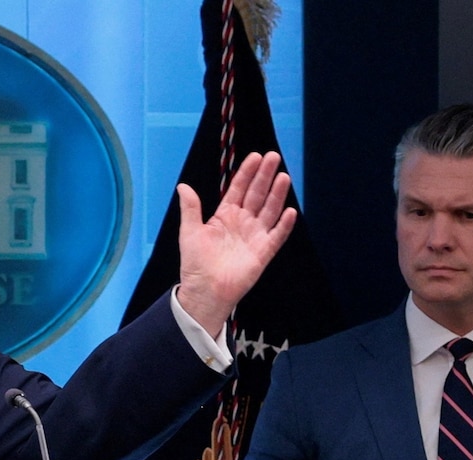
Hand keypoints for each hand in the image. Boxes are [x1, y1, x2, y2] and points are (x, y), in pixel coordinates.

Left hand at [175, 150, 298, 336]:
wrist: (205, 291)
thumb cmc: (195, 263)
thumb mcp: (190, 231)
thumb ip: (191, 208)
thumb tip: (183, 186)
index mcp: (225, 216)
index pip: (239, 189)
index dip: (247, 173)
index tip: (255, 156)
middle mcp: (243, 222)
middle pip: (257, 194)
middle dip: (265, 176)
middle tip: (273, 157)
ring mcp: (254, 236)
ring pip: (269, 211)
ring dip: (276, 194)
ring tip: (283, 177)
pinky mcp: (263, 252)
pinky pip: (277, 236)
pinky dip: (284, 225)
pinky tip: (290, 211)